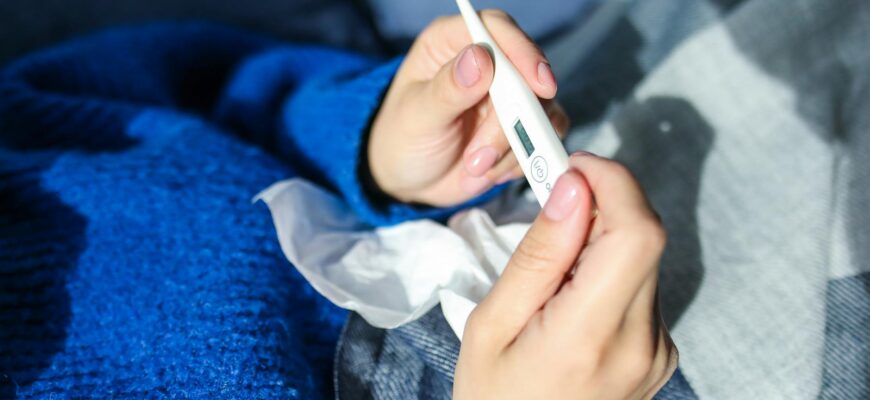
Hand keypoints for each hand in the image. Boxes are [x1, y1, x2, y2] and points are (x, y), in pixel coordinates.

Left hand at [367, 10, 568, 206]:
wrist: (409, 180)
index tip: (539, 86)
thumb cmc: (403, 139)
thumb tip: (480, 58)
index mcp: (451, 43)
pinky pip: (544, 137)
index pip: (495, 29)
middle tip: (478, 158)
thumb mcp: (418, 116)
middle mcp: (486, 62)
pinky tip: (491, 171)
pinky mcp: (522, 124)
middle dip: (509, 124)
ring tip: (474, 168)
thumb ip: (448, 88)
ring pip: (540, 110)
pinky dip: (521, 160)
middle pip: (526, 75)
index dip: (522, 51)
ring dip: (512, 148)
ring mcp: (508, 95)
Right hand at [453, 153, 677, 399]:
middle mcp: (640, 344)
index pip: (637, 232)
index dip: (613, 182)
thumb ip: (538, 256)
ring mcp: (658, 352)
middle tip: (552, 200)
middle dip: (601, 203)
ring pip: (643, 258)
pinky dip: (608, 270)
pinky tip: (570, 296)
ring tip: (552, 271)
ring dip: (601, 240)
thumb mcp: (491, 326)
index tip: (572, 166)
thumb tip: (573, 189)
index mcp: (589, 336)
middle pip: (644, 237)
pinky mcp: (660, 352)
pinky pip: (641, 285)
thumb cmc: (494, 397)